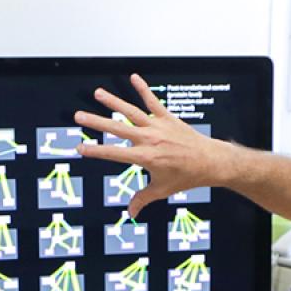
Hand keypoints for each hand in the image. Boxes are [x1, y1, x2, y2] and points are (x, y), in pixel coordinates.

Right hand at [73, 73, 233, 218]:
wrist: (210, 161)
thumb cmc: (187, 176)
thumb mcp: (162, 190)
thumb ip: (142, 199)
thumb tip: (131, 213)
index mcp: (145, 157)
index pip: (114, 154)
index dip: (96, 151)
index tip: (80, 148)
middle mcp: (149, 139)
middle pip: (117, 128)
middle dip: (96, 122)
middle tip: (79, 116)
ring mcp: (158, 127)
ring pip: (131, 112)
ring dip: (113, 101)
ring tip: (98, 93)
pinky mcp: (168, 118)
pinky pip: (153, 101)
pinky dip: (144, 89)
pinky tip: (133, 77)